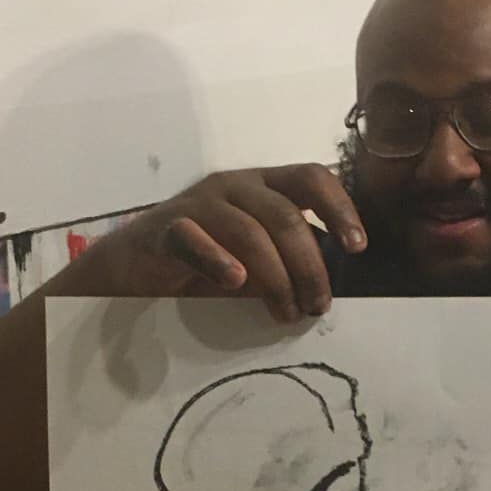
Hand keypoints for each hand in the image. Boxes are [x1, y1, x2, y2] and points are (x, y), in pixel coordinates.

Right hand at [73, 164, 365, 322]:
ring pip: (248, 230)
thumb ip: (286, 263)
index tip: (357, 247)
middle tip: (317, 306)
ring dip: (276, 277)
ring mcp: (198, 204)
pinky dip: (218, 260)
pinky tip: (235, 282)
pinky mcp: (165, 228)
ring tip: (285, 313)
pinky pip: (193, 238)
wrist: (132, 268)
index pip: (311, 177)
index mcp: (262, 186)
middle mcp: (234, 186)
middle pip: (284, 215)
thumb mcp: (255, 259)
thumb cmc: (203, 264)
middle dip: (309, 264)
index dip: (339, 208)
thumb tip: (324, 292)